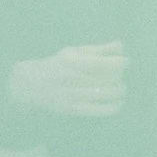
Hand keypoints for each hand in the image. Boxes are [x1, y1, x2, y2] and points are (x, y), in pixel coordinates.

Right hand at [9, 43, 127, 118]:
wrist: (30, 85)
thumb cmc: (59, 65)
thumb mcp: (74, 53)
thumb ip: (99, 50)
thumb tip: (121, 45)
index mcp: (71, 62)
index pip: (101, 63)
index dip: (118, 62)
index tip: (125, 61)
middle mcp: (70, 79)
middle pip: (106, 78)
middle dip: (118, 76)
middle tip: (119, 75)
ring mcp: (71, 95)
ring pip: (106, 94)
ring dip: (119, 90)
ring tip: (120, 87)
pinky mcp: (73, 109)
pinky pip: (101, 110)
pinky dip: (114, 106)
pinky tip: (118, 101)